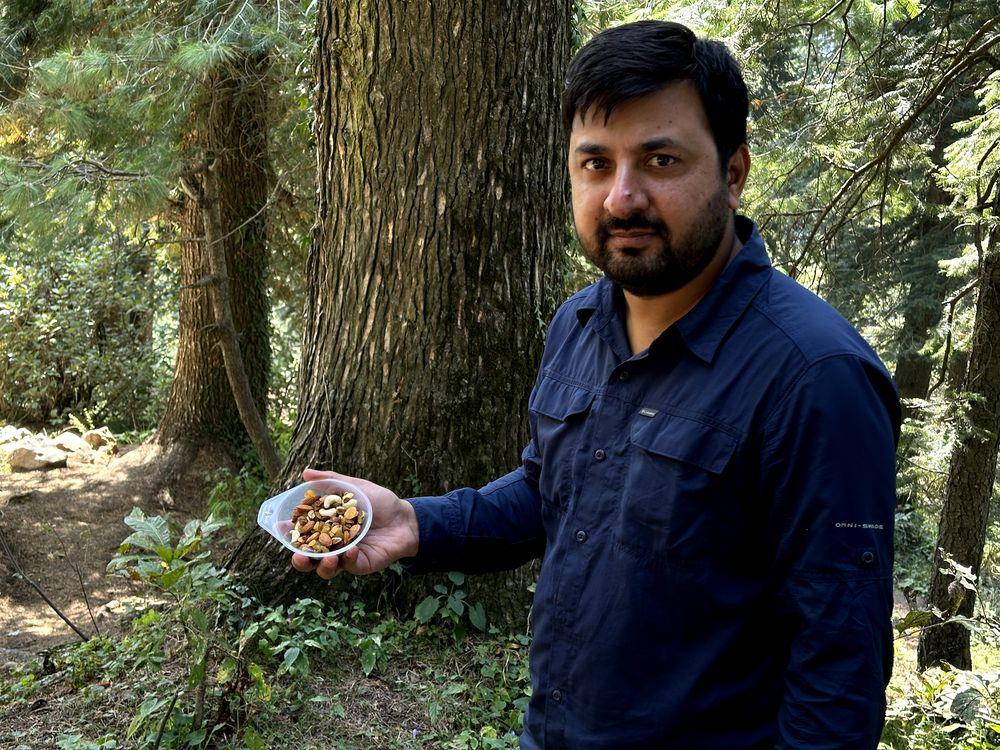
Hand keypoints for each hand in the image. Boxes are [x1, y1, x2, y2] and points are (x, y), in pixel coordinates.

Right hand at [290, 468, 418, 579]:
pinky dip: (348, 559)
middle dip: (299, 560)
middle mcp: (333, 544)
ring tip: (327, 558)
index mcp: (328, 527)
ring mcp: (346, 556)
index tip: (278, 528)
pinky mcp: (361, 564)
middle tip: (298, 556)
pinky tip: (352, 550)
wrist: (406, 518)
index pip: (303, 533)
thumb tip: (305, 473)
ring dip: (322, 566)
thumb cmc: (380, 502)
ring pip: (326, 569)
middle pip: (308, 558)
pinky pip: (350, 567)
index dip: (289, 534)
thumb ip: (331, 481)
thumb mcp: (355, 488)